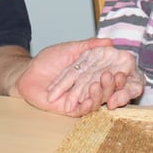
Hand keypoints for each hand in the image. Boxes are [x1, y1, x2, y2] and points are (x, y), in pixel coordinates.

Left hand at [16, 39, 141, 116]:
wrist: (28, 72)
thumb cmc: (49, 60)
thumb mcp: (71, 49)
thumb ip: (89, 46)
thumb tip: (109, 41)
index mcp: (93, 74)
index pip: (112, 76)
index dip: (119, 75)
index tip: (123, 69)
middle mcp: (90, 88)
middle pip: (108, 91)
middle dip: (112, 85)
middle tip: (112, 76)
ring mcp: (81, 100)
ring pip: (97, 101)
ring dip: (100, 94)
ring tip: (98, 83)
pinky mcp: (71, 109)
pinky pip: (83, 111)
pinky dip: (87, 105)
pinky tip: (88, 98)